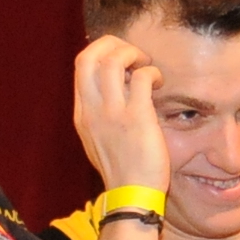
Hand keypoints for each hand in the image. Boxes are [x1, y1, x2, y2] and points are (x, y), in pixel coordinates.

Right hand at [72, 35, 169, 194]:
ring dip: (132, 54)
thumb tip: (120, 85)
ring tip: (146, 66)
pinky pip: (142, 77)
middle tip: (133, 55)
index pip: (81, 66)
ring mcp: (112, 113)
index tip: (121, 61)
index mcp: (82, 114)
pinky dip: (152, 72)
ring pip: (113, 60)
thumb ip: (102, 113)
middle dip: (111, 44)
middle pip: (88, 56)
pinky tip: (159, 83)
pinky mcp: (136, 118)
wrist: (131, 195)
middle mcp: (92, 110)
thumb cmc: (123, 169)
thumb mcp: (99, 139)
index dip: (102, 53)